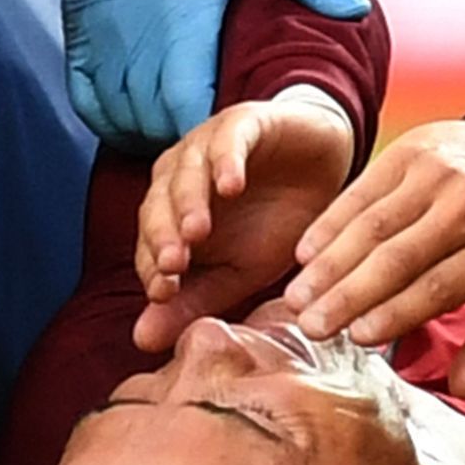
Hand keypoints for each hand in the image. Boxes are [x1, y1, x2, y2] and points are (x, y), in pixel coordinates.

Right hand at [48, 0, 370, 148]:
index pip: (193, 114)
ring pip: (120, 121)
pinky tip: (138, 114)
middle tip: (223, 139)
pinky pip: (86, 102)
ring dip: (151, 133)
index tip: (243, 126)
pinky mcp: (79, 35)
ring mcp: (102, 42)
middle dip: (190, 141)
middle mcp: (137, 44)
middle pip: (157, 127)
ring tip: (186, 129)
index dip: (217, 131)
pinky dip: (110, 119)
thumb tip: (359, 10)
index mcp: (185, 27)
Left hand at [134, 97, 354, 351]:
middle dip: (163, 236)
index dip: (154, 269)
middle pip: (157, 207)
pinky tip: (231, 185)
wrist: (322, 169)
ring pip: (184, 173)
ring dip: (188, 202)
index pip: (151, 245)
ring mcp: (207, 147)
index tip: (164, 295)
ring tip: (197, 231)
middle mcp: (179, 179)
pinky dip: (225, 162)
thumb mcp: (239, 272)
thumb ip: (194, 302)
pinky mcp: (241, 122)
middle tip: (174, 265)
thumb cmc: (276, 222)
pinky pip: (226, 141)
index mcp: (172, 217)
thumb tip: (141, 341)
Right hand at [286, 118, 464, 394]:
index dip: (395, 312)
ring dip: (329, 265)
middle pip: (397, 258)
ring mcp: (436, 176)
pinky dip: (328, 225)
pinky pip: (359, 193)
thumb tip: (462, 387)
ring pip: (371, 226)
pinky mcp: (409, 155)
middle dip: (348, 295)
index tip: (357, 337)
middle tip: (312, 325)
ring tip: (298, 298)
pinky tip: (304, 255)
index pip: (437, 285)